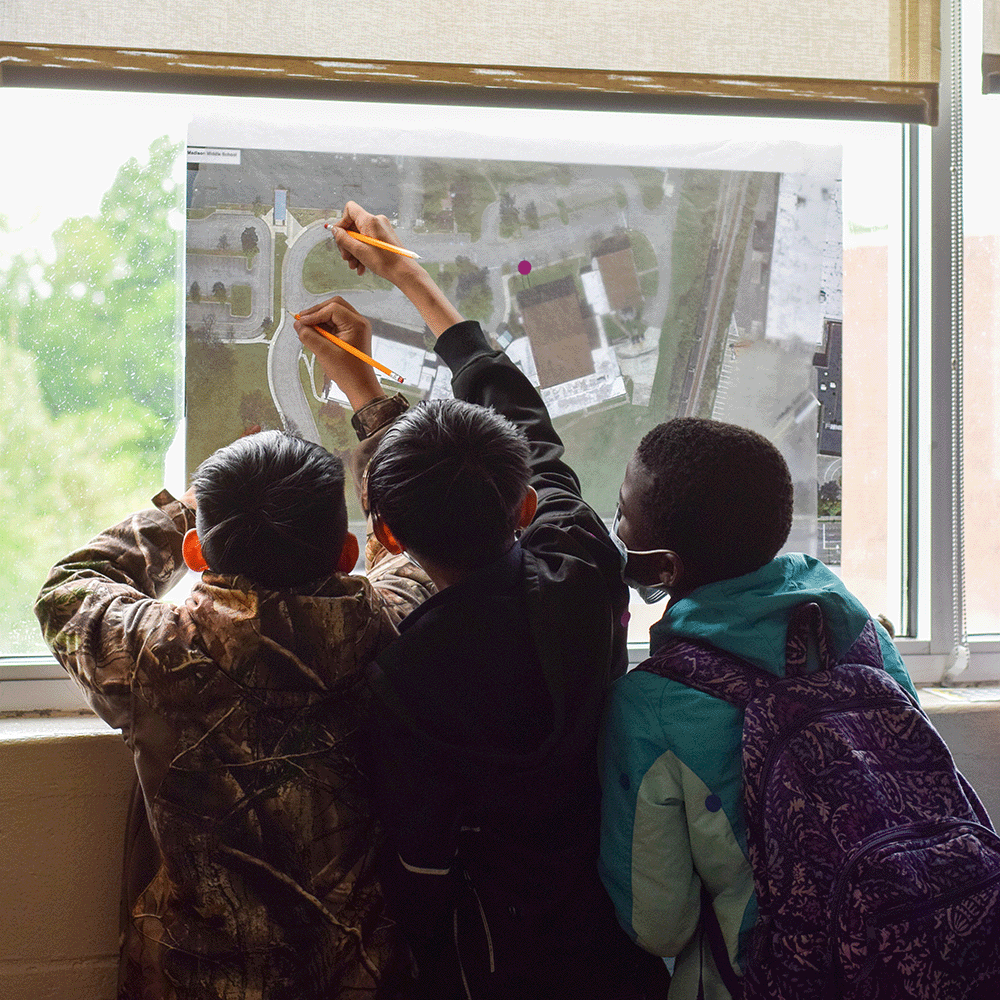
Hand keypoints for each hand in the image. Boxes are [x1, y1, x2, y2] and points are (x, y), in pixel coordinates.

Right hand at [294, 296, 385, 410]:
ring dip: (319, 319)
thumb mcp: (325, 354)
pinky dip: (324, 326)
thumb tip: (298, 325)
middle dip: (317, 311)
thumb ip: (309, 337)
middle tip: (302, 321)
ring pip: (334, 313)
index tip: (301, 322)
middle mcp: (358, 322)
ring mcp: (356, 327)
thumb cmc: (349, 373)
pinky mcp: (351, 334)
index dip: (314, 314)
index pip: (332, 309)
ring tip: (306, 329)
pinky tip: (314, 335)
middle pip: (335, 305)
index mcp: (356, 324)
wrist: (361, 386)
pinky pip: (335, 323)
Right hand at [329, 202, 421, 284]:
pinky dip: (363, 252)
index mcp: (370, 220)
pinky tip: (361, 267)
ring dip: (354, 251)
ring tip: (354, 266)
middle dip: (347, 243)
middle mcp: (376, 221)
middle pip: (353, 226)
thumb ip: (343, 239)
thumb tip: (334, 230)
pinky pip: (368, 241)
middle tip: (346, 258)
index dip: (342, 222)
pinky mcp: (384, 237)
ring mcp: (381, 229)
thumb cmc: (385, 261)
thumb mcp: (359, 251)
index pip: (349, 209)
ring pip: (360, 236)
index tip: (340, 237)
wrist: (403, 271)